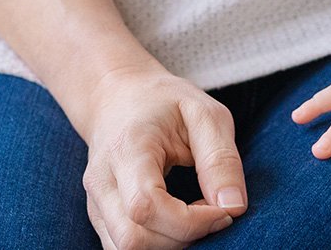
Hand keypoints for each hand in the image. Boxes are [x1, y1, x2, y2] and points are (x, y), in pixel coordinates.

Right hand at [70, 61, 245, 248]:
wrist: (119, 96)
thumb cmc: (165, 102)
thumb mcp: (205, 114)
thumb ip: (221, 159)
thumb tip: (234, 207)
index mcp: (127, 149)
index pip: (146, 207)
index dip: (190, 222)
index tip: (224, 210)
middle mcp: (102, 181)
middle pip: (132, 239)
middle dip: (183, 238)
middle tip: (214, 213)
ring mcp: (95, 202)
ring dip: (170, 244)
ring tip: (197, 216)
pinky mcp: (100, 216)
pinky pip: (122, 248)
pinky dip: (157, 244)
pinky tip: (178, 222)